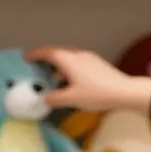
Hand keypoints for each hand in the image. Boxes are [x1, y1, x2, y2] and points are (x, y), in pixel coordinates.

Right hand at [27, 46, 150, 112]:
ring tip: (51, 78)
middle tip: (36, 67)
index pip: (47, 52)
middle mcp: (77, 55)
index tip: (26, 58)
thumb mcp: (72, 99)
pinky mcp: (96, 64)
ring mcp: (88, 58)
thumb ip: (55, 98)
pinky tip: (68, 82)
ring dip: (57, 65)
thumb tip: (45, 99)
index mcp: (68, 60)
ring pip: (67, 58)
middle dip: (44, 59)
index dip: (34, 54)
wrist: (124, 91)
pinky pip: (76, 62)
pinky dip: (67, 68)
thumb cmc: (97, 93)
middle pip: (57, 52)